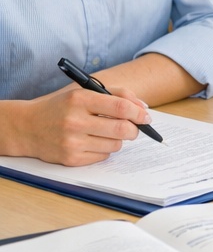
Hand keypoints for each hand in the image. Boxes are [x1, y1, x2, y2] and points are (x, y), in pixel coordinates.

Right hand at [10, 85, 151, 165]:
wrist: (28, 127)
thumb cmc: (63, 107)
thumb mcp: (86, 92)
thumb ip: (117, 95)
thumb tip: (144, 108)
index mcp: (80, 99)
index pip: (120, 107)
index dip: (138, 113)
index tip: (146, 117)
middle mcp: (74, 121)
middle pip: (121, 129)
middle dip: (134, 129)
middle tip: (134, 128)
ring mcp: (71, 142)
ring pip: (115, 144)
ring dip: (119, 139)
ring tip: (108, 133)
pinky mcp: (70, 159)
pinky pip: (102, 156)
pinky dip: (105, 149)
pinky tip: (94, 141)